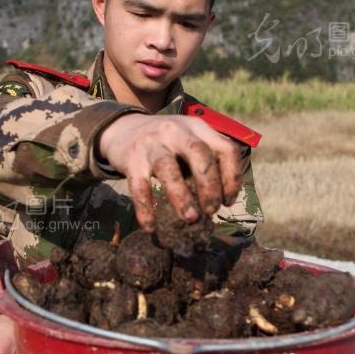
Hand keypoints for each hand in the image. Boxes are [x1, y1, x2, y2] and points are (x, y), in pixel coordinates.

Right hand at [98, 114, 243, 231]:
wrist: (122, 129)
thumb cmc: (166, 143)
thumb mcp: (190, 139)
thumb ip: (207, 159)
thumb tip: (223, 199)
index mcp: (197, 127)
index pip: (225, 148)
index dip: (231, 178)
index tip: (228, 202)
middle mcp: (176, 131)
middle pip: (200, 154)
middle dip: (210, 185)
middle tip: (212, 210)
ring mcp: (151, 143)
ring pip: (168, 169)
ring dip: (181, 196)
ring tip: (190, 218)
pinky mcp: (131, 159)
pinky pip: (139, 186)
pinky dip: (145, 208)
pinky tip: (150, 226)